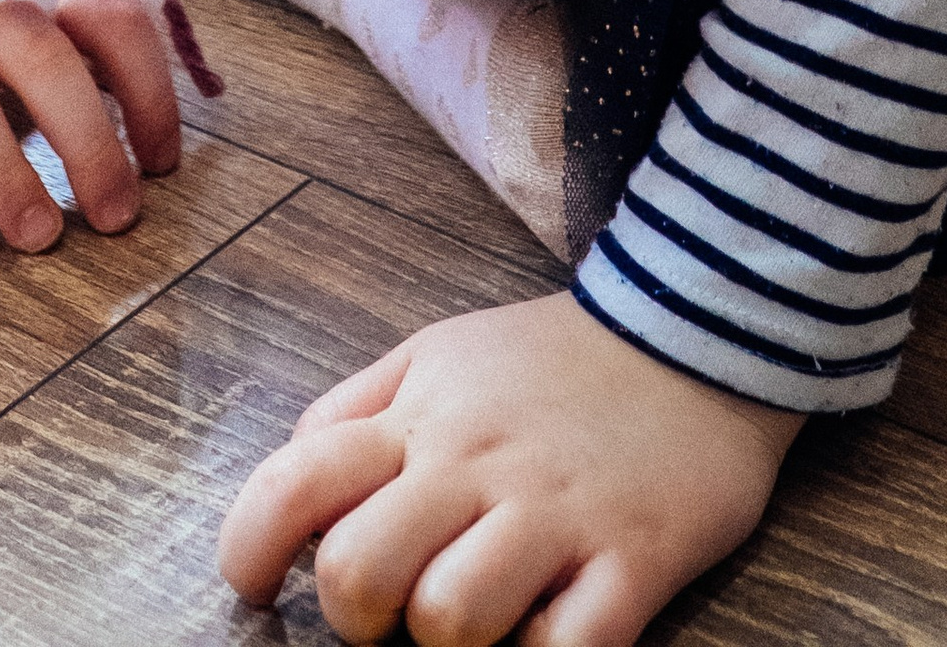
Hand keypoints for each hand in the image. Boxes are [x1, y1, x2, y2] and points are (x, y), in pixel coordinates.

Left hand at [218, 291, 799, 644]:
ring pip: (451, 621)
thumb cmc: (550, 363)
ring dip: (449, 642)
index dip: (249, 548)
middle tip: (386, 612)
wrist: (696, 331)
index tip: (254, 586)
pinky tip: (546, 631)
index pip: (296, 481)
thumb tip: (291, 490)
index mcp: (420, 415)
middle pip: (359, 572)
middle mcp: (476, 462)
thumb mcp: (436, 355)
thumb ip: (357, 411)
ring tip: (475, 620)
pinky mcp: (636, 561)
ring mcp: (557, 514)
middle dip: (355, 617)